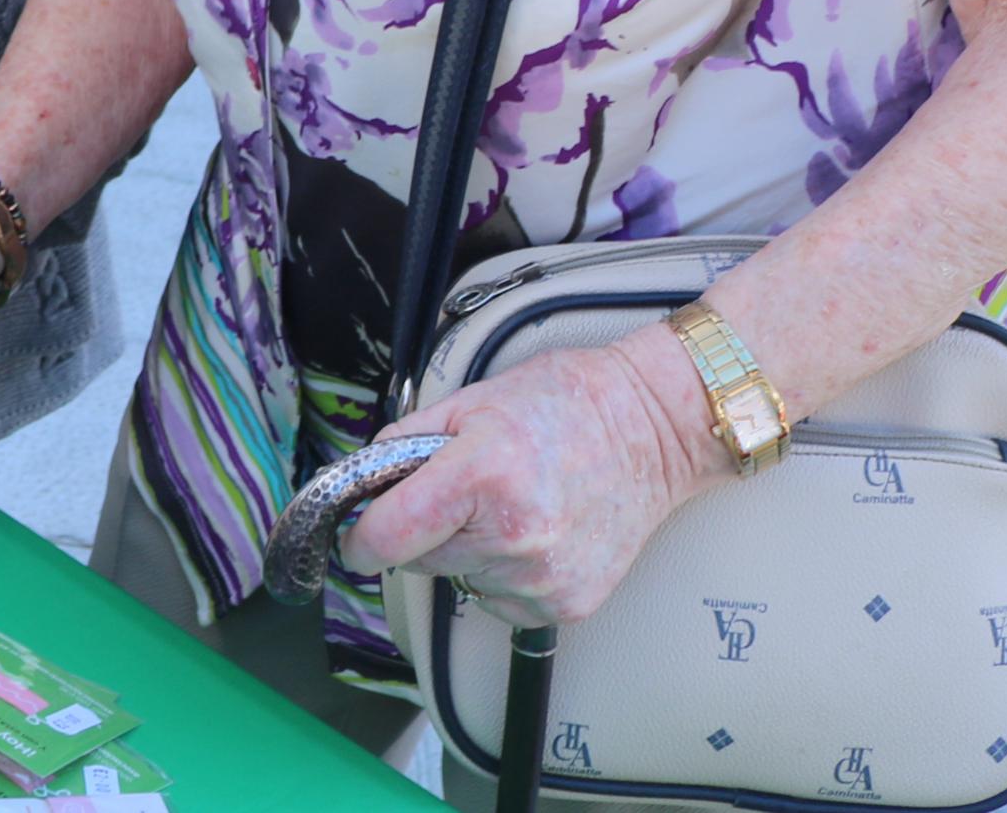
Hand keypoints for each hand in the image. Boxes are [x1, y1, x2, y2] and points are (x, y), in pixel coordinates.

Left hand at [340, 327, 725, 628]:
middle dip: (424, 532)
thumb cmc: (562, 404)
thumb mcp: (468, 401)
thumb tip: (360, 483)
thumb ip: (404, 444)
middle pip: (421, 560)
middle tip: (461, 493)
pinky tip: (534, 534)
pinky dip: (503, 574)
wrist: (653, 430)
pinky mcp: (569, 603)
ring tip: (509, 506)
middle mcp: (512, 536)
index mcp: (480, 475)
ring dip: (467, 553)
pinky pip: (501, 601)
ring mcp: (544, 577)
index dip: (359, 539)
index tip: (353, 538)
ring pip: (461, 581)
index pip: (389, 534)